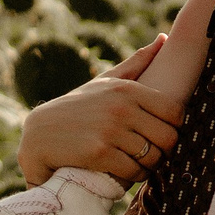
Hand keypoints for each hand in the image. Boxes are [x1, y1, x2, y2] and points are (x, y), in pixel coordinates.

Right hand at [18, 35, 183, 185]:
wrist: (39, 134)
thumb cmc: (78, 107)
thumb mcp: (106, 81)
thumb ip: (137, 62)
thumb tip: (164, 38)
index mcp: (127, 89)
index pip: (174, 112)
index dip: (174, 128)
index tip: (161, 134)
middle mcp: (121, 107)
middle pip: (168, 138)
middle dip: (164, 151)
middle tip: (152, 154)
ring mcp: (110, 130)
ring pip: (152, 157)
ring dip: (148, 166)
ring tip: (138, 164)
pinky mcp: (98, 152)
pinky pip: (133, 171)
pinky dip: (133, 177)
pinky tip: (125, 173)